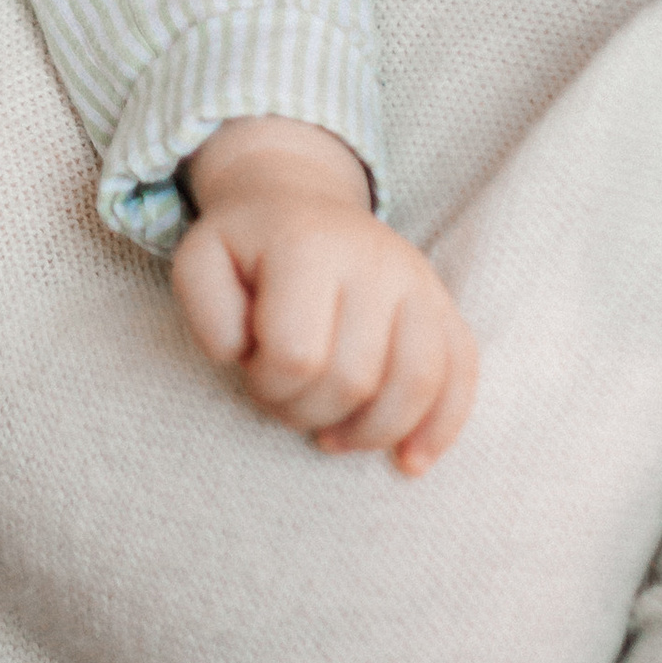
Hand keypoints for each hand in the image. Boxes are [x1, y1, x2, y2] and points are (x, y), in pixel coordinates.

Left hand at [172, 117, 477, 478]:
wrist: (299, 201)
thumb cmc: (247, 249)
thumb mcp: (200, 262)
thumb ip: (207, 313)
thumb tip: (246, 357)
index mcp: (309, 245)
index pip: (296, 356)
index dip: (268, 386)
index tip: (253, 373)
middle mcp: (375, 258)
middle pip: (355, 379)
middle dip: (310, 412)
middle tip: (287, 399)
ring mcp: (418, 280)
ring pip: (417, 384)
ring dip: (370, 432)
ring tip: (333, 434)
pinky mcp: (443, 304)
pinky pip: (461, 374)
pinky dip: (440, 427)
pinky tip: (409, 462)